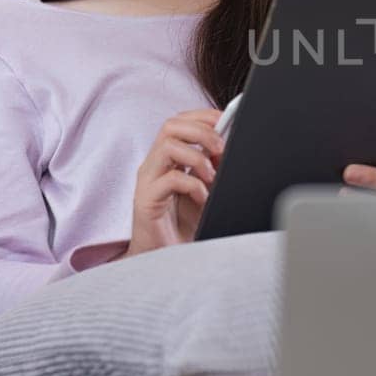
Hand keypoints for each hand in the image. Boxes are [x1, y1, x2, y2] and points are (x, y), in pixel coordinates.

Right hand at [123, 107, 226, 257]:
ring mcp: (147, 181)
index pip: (179, 121)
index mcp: (167, 158)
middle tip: (221, 148)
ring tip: (211, 176)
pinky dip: (193, 184)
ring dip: (197, 157)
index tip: (228, 120)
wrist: (167, 259)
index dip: (203, 116)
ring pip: (167, 146)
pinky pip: (169, 179)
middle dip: (201, 131)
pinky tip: (202, 198)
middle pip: (170, 126)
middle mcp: (154, 165)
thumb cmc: (184, 225)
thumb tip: (229, 145)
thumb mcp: (207, 190)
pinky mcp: (145, 201)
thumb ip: (213, 167)